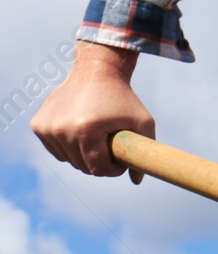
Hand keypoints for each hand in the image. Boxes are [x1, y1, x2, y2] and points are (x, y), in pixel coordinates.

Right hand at [32, 42, 152, 182]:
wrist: (95, 71)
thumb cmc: (123, 98)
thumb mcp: (143, 123)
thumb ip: (143, 154)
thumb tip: (136, 182)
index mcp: (85, 130)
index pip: (99, 170)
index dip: (114, 169)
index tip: (121, 156)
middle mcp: (61, 129)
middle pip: (84, 167)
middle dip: (101, 163)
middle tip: (110, 146)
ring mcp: (46, 127)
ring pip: (70, 161)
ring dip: (85, 155)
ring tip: (97, 136)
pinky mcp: (38, 125)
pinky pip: (58, 151)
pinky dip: (70, 148)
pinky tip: (80, 132)